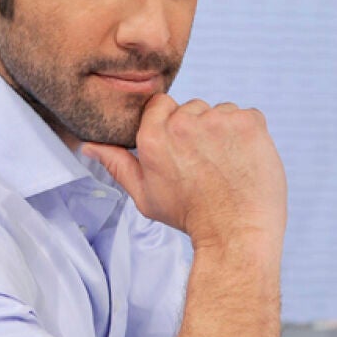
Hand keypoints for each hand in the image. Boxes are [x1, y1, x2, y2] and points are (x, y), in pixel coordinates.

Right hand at [81, 94, 285, 250]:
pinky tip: (242, 160)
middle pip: (191, 108)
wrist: (236, 232)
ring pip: (220, 112)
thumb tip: (88, 146)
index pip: (160, 104)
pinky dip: (247, 134)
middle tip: (204, 163)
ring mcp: (219, 120)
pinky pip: (247, 115)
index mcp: (154, 137)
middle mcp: (184, 123)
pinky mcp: (249, 122)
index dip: (171, 124)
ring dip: (223, 131)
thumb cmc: (190, 216)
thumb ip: (117, 164)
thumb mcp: (145, 195)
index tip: (181, 146)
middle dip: (197, 129)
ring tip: (225, 164)